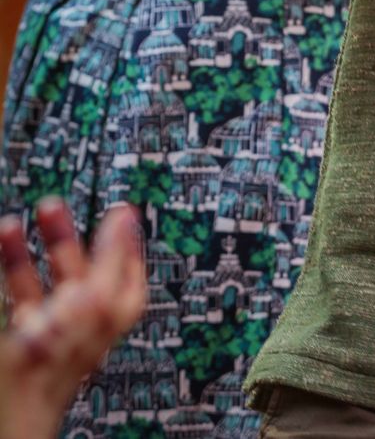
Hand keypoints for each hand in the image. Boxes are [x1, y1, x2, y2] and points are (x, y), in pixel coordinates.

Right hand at [0, 200, 145, 438]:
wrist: (12, 404)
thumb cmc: (58, 358)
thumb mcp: (96, 297)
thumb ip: (111, 255)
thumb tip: (127, 218)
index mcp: (112, 310)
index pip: (127, 268)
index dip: (123, 239)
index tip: (115, 212)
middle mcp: (83, 317)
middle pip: (82, 267)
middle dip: (67, 235)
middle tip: (53, 206)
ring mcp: (51, 325)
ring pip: (46, 276)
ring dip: (36, 245)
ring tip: (25, 216)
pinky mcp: (21, 332)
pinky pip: (19, 290)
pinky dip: (13, 263)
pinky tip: (7, 240)